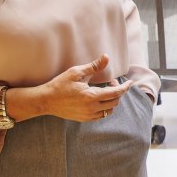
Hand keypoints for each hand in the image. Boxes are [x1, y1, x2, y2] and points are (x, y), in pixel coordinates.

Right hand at [6, 54, 133, 122]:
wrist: (45, 101)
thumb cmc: (60, 84)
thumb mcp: (76, 72)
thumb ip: (94, 66)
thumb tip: (107, 57)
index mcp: (91, 96)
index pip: (115, 93)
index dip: (125, 88)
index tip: (130, 82)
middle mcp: (91, 108)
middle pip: (115, 102)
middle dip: (118, 92)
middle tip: (112, 82)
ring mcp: (88, 115)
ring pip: (109, 111)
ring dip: (112, 101)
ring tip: (106, 90)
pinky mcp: (84, 119)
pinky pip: (100, 115)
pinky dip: (104, 107)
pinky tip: (99, 99)